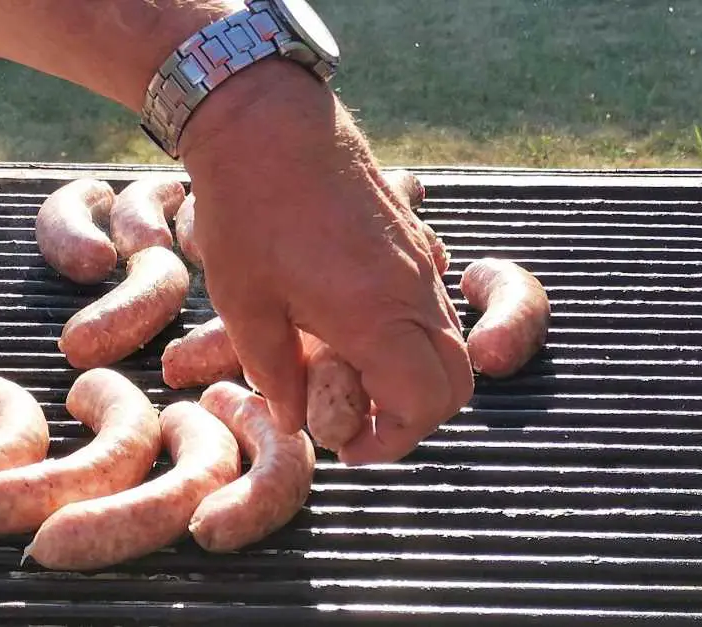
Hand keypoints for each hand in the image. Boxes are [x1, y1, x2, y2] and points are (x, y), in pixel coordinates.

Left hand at [181, 60, 472, 463]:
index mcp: (377, 316)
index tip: (348, 446)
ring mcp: (419, 261)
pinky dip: (409, 334)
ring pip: (447, 342)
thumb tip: (297, 421)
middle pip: (457, 382)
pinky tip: (354, 323)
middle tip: (359, 420)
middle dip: (416, 416)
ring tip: (348, 373)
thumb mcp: (245, 306)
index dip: (393, 441)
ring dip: (410, 374)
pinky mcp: (411, 238)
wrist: (267, 122)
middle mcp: (414, 291)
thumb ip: (277, 374)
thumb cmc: (249, 210)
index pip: (426, 405)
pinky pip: (431, 302)